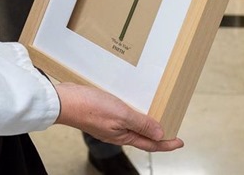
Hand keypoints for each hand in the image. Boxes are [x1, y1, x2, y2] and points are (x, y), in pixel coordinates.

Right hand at [53, 82, 183, 152]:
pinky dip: (132, 111)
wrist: (63, 101)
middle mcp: (117, 132)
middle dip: (158, 133)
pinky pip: (123, 114)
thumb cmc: (90, 108)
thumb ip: (141, 124)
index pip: (151, 144)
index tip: (180, 141)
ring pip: (133, 125)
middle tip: (171, 127)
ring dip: (146, 121)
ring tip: (157, 114)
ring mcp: (109, 123)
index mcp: (123, 136)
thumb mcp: (121, 115)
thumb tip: (160, 134)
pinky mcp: (102, 113)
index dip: (167, 144)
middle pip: (143, 136)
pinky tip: (134, 102)